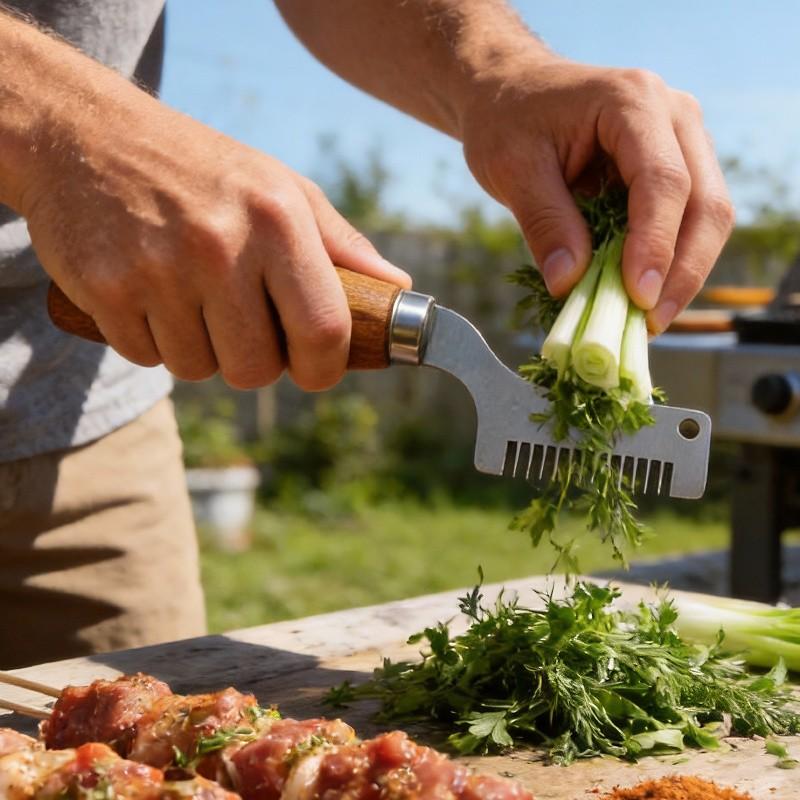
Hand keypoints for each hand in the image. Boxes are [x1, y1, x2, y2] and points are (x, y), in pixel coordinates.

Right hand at [21, 90, 409, 389]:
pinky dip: (151, 341)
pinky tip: (149, 294)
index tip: (313, 368)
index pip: (324, 330)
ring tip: (189, 298)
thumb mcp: (280, 187)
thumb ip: (342, 243)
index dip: (324, 367)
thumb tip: (398, 288)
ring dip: (199, 350)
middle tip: (240, 326)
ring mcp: (158, 269)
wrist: (84, 133)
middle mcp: (220, 245)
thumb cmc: (203, 170)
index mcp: (277, 218)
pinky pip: (146, 358)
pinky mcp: (105, 289)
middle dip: (254, 362)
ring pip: (198, 369)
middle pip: (256, 369)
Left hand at [460, 56, 734, 332]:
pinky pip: (686, 223)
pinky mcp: (676, 168)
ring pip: (706, 218)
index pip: (663, 181)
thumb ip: (544, 223)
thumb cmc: (509, 121)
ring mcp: (682, 142)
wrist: (514, 93)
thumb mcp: (512, 169)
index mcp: (634, 101)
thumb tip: (570, 283)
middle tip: (649, 323)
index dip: (655, 245)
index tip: (637, 297)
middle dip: (682, 271)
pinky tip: (641, 298)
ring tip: (645, 320)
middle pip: (705, 204)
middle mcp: (674, 117)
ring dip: (681, 274)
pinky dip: (669, 264)